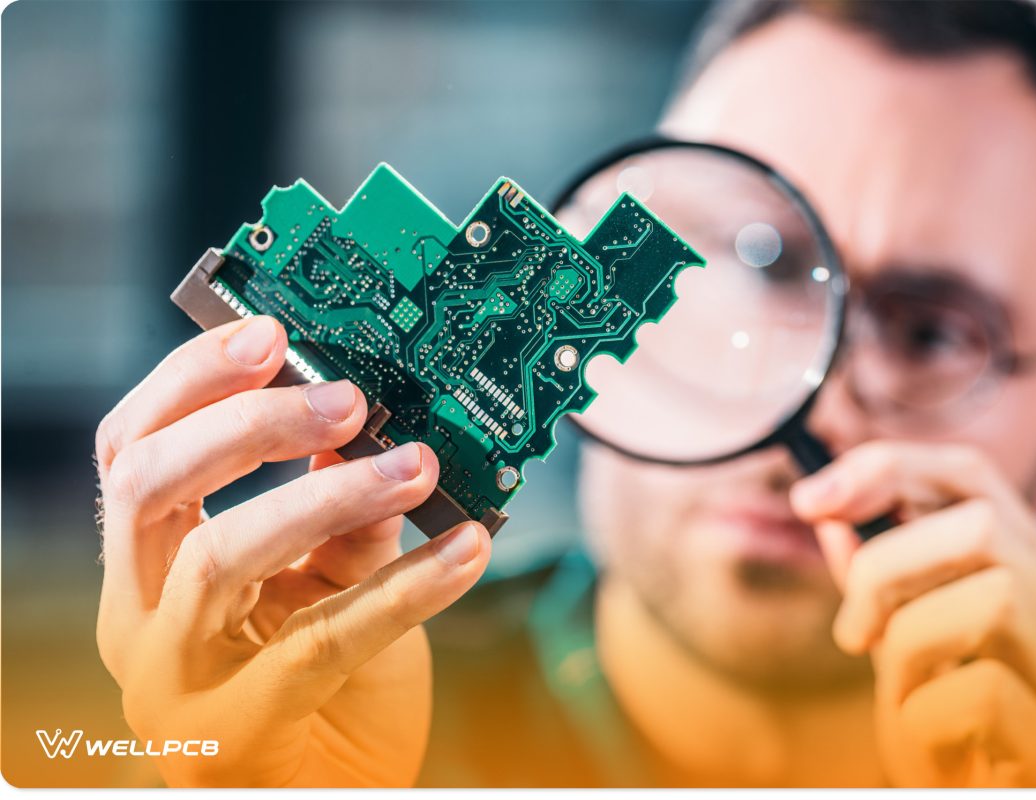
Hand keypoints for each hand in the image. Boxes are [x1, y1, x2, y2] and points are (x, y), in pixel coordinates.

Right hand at [94, 316, 491, 786]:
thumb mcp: (326, 574)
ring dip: (329, 496)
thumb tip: (373, 423)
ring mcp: (174, 676)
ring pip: (222, 555)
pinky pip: (324, 639)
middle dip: (250, 424)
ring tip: (416, 466)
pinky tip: (468, 547)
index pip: (134, 447)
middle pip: (152, 485)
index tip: (272, 334)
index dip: (194, 382)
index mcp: (146, 562)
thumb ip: (338, 504)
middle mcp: (140, 613)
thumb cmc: (318, 682)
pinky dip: (407, 585)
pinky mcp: (238, 728)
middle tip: (348, 398)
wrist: (326, 788)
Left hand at [791, 441, 1035, 786]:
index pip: (970, 476)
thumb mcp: (905, 642)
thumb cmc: (956, 732)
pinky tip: (934, 745)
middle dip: (888, 565)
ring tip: (907, 699)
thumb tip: (825, 512)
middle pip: (982, 523)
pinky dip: (928, 719)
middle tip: (853, 634)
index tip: (809, 500)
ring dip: (911, 649)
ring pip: (992, 600)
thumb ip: (876, 583)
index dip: (885, 468)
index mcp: (1029, 572)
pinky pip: (982, 695)